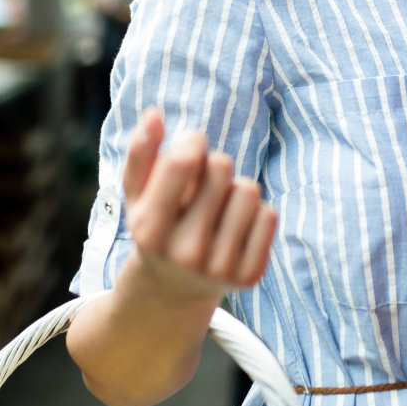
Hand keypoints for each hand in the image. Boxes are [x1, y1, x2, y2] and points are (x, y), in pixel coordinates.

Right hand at [118, 109, 276, 303]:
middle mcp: (184, 252)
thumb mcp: (137, 195)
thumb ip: (141, 153)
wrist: (173, 290)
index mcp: (149, 229)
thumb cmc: (156, 226)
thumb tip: (153, 115)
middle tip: (203, 185)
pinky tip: (235, 227)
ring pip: (249, 189)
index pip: (183, 162)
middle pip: (221, 166)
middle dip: (213, 165)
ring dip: (236, 189)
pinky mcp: (249, 277)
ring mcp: (219, 268)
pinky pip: (269, 215)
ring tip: (219, 207)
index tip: (191, 145)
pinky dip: (255, 213)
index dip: (192, 141)